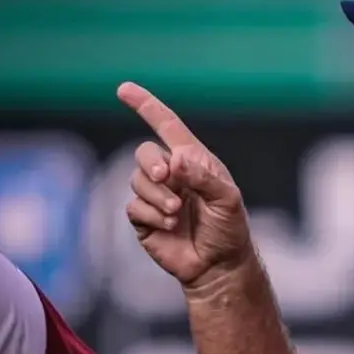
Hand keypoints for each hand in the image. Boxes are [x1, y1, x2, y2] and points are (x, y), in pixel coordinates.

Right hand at [117, 82, 251, 288]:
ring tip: (178, 212)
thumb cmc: (229, 228)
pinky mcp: (144, 218)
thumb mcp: (227, 200)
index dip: (146, 106)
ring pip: (137, 180)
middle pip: (145, 152)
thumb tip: (176, 160)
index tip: (124, 89)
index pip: (166, 125)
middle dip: (152, 163)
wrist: (218, 264)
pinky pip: (134, 206)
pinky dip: (151, 214)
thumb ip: (204, 178)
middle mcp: (172, 173)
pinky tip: (169, 225)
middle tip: (168, 177)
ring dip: (157, 195)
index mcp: (194, 160)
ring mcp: (156, 195)